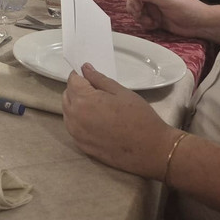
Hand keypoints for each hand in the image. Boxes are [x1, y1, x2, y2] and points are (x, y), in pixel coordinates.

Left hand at [63, 63, 178, 178]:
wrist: (152, 150)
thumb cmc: (140, 117)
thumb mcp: (121, 92)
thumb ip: (99, 79)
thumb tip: (85, 68)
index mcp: (84, 101)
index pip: (72, 81)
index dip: (80, 76)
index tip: (90, 77)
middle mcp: (74, 117)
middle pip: (67, 96)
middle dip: (77, 90)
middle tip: (96, 91)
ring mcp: (76, 134)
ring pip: (68, 112)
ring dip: (76, 105)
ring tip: (98, 107)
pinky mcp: (82, 146)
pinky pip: (73, 127)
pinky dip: (79, 120)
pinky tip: (96, 121)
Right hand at [127, 0, 215, 37]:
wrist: (200, 24)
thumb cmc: (189, 9)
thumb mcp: (168, 0)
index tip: (138, 7)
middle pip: (135, 2)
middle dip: (136, 10)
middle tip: (141, 15)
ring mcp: (155, 9)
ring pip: (138, 12)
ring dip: (141, 18)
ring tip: (151, 21)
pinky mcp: (156, 19)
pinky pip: (144, 21)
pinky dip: (146, 24)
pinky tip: (155, 25)